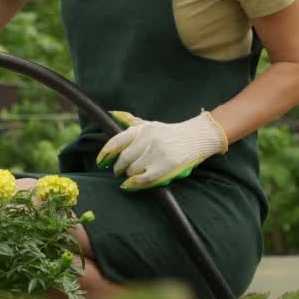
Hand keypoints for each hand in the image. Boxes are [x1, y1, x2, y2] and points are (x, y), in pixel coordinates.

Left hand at [96, 110, 227, 190]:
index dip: (105, 153)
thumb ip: (133, 123)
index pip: (117, 141)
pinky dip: (134, 183)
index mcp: (142, 129)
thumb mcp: (151, 124)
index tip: (100, 162)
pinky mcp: (166, 165)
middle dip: (118, 167)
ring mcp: (157, 153)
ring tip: (130, 175)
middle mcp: (148, 139)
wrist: (198, 137)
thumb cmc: (171, 133)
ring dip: (129, 175)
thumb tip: (113, 114)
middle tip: (117, 171)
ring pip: (133, 169)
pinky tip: (130, 184)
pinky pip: (144, 178)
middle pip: (124, 158)